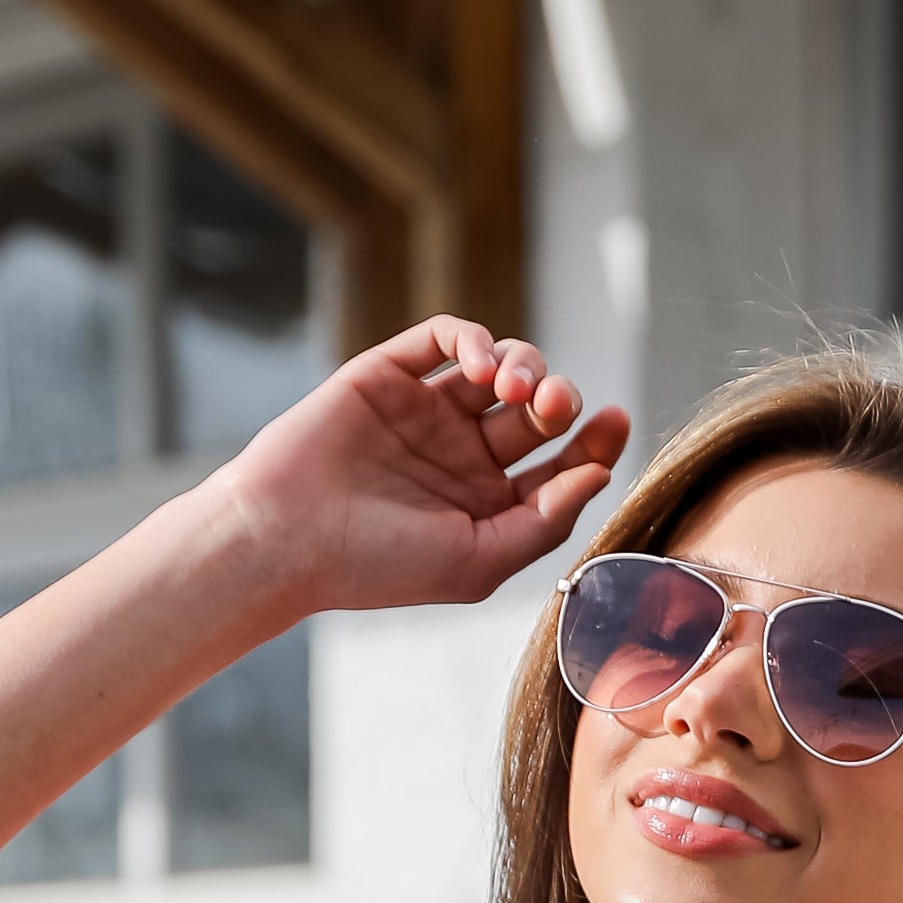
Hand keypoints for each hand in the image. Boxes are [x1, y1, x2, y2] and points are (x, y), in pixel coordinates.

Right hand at [223, 316, 631, 624]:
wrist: (288, 537)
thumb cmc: (378, 565)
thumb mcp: (478, 560)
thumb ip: (543, 520)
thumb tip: (597, 473)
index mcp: (489, 504)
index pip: (559, 463)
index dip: (593, 441)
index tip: (614, 423)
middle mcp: (463, 455)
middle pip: (537, 411)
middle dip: (559, 400)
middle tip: (555, 406)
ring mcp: (428, 411)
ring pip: (501, 366)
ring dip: (524, 366)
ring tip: (512, 388)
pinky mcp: (391, 373)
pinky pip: (446, 337)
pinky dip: (474, 338)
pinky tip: (480, 363)